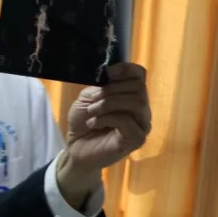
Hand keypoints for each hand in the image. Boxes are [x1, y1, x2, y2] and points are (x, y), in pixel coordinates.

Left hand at [58, 63, 151, 204]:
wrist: (76, 147)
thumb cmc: (83, 122)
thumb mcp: (87, 99)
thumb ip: (101, 87)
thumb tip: (111, 78)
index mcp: (130, 95)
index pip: (140, 75)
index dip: (126, 69)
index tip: (108, 73)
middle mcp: (141, 109)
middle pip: (139, 88)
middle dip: (111, 91)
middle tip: (93, 101)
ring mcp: (141, 125)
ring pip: (136, 103)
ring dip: (108, 104)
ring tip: (92, 112)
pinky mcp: (137, 139)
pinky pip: (128, 121)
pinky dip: (106, 118)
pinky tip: (94, 123)